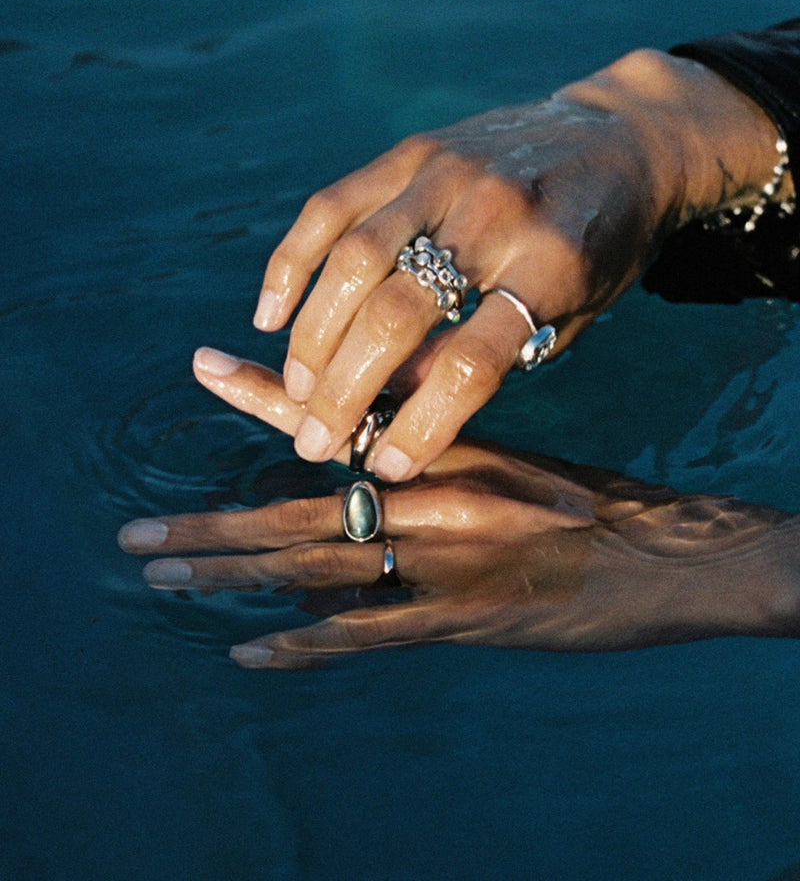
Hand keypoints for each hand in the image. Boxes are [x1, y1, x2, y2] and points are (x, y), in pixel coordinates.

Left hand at [118, 350, 798, 668]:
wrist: (669, 556)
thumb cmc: (591, 504)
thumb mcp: (513, 460)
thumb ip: (439, 455)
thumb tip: (372, 448)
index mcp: (443, 449)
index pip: (339, 416)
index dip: (265, 395)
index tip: (202, 365)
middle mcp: (432, 499)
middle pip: (301, 510)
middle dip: (213, 525)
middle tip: (136, 535)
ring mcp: (441, 564)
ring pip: (316, 568)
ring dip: (234, 577)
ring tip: (163, 578)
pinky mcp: (461, 622)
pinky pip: (366, 636)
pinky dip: (303, 644)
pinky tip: (247, 650)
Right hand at [251, 49, 784, 481]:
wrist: (623, 138)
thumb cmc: (601, 246)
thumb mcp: (574, 313)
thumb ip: (493, 354)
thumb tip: (398, 400)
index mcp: (554, 266)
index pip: (473, 362)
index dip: (422, 423)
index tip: (388, 466)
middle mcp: (496, 214)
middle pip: (397, 313)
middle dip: (345, 390)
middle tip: (316, 441)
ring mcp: (447, 174)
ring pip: (353, 260)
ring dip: (312, 336)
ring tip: (297, 390)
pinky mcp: (412, 150)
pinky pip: (331, 206)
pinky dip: (292, 262)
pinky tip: (271, 314)